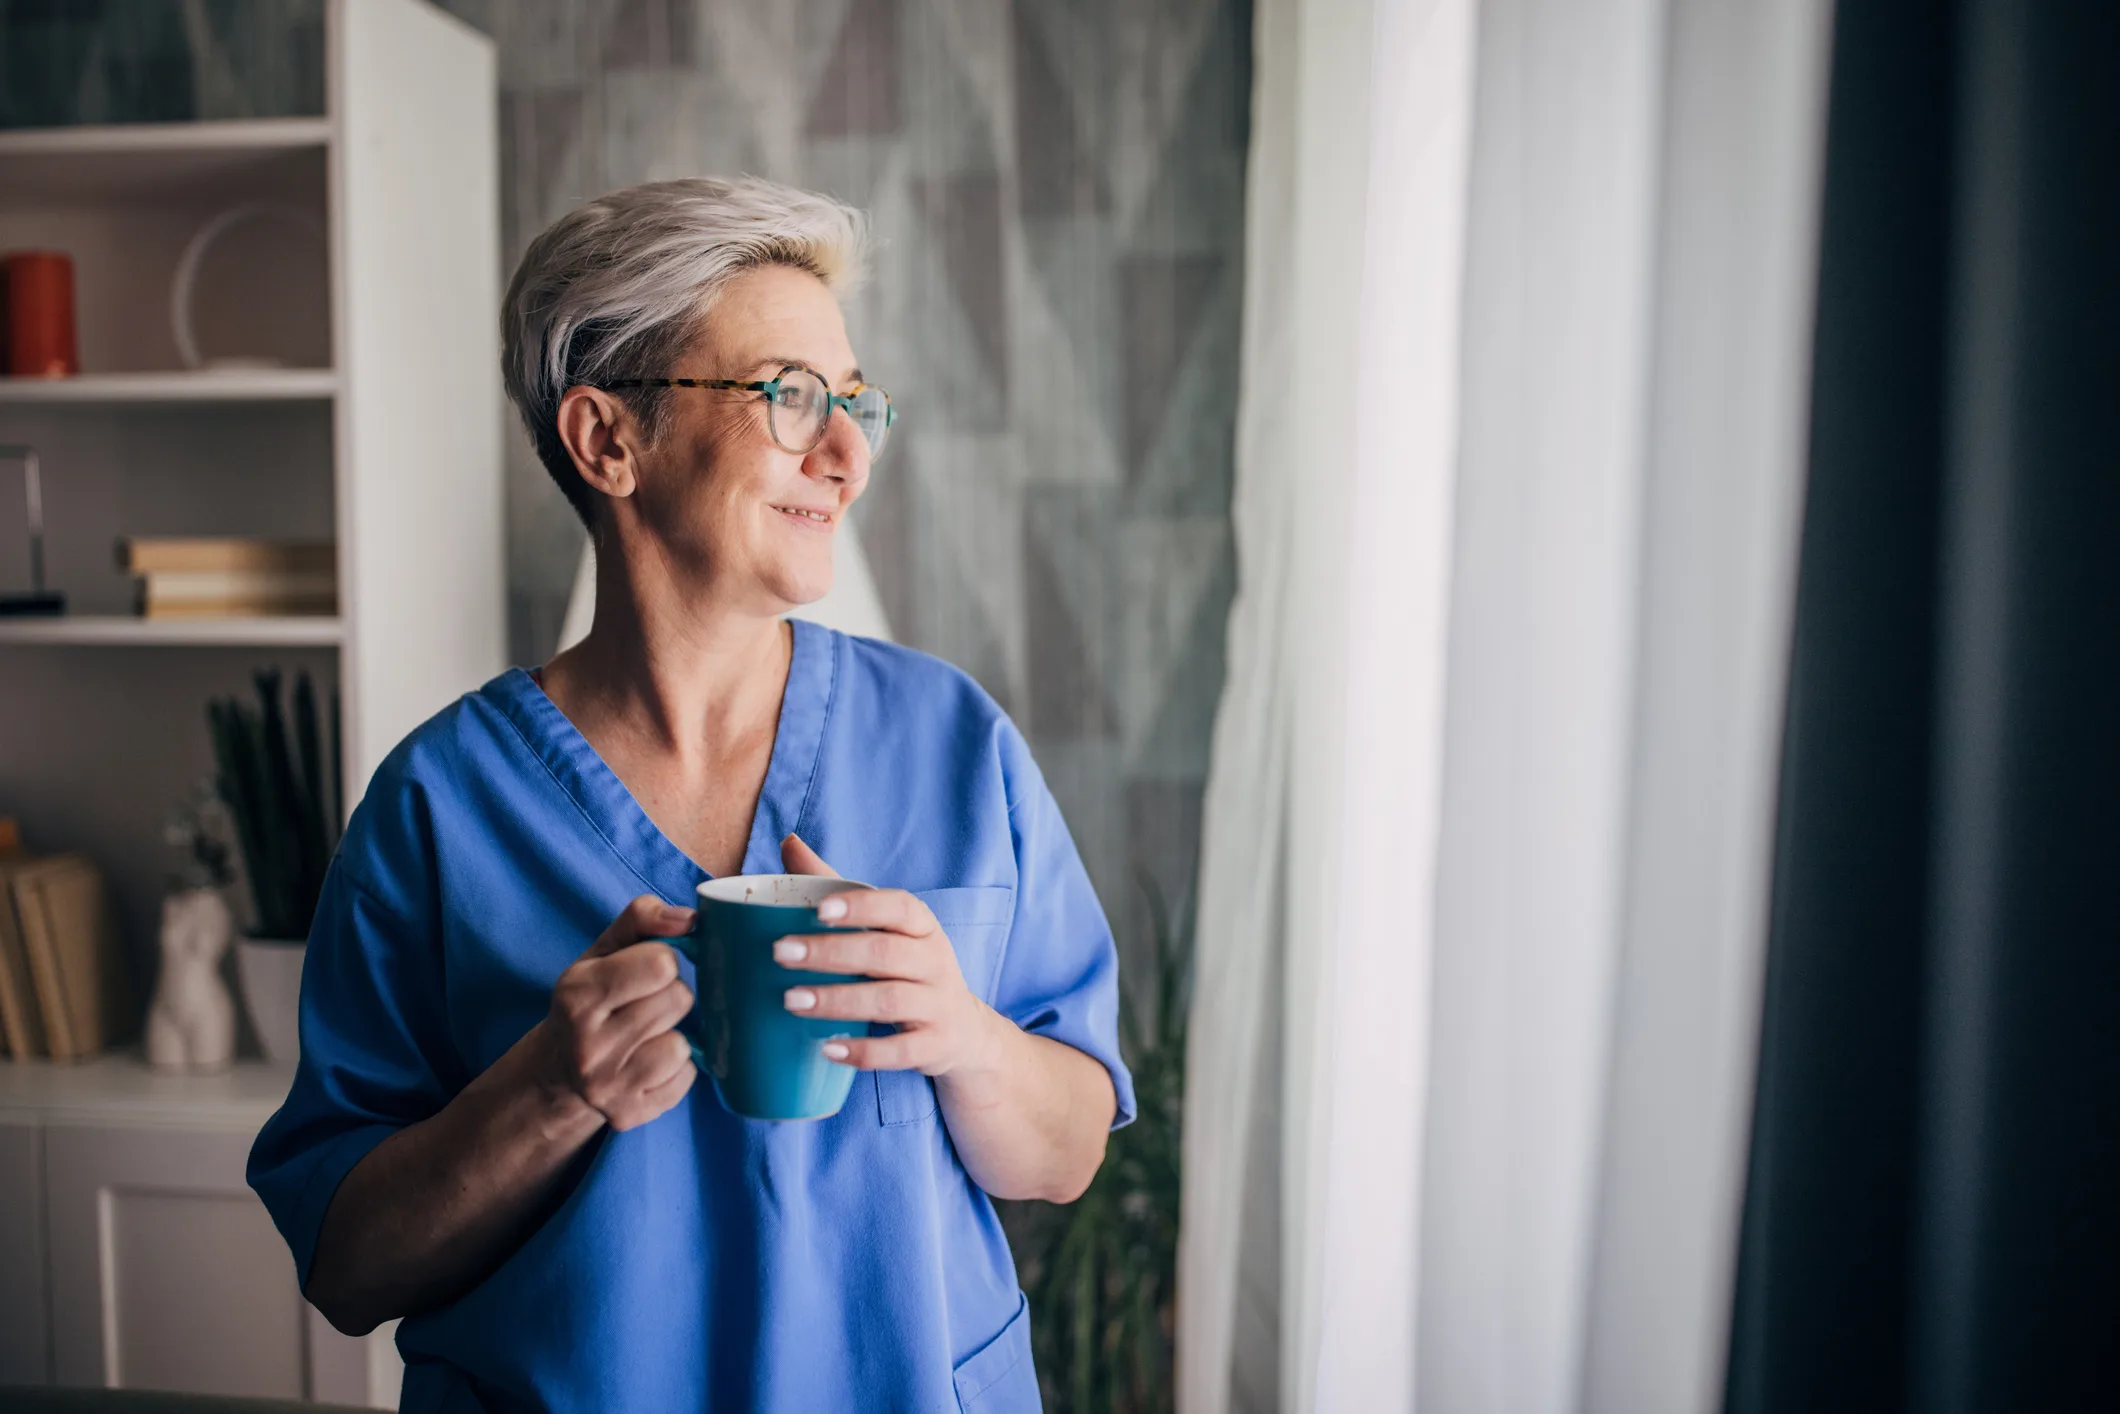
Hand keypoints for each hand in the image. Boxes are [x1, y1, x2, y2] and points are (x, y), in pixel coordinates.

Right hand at [531, 896, 698, 1130]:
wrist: (556, 1073)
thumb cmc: (590, 1001)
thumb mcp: (601, 953)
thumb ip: (642, 919)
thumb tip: (689, 919)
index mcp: (578, 996)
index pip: (661, 963)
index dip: (664, 960)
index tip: (648, 969)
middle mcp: (589, 1046)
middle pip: (679, 1000)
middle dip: (671, 996)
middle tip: (646, 1004)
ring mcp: (608, 1086)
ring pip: (683, 1044)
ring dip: (674, 1034)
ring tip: (647, 1035)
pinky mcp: (628, 1114)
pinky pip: (685, 1079)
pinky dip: (676, 1069)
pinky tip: (649, 1062)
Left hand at [775, 835, 1001, 1077]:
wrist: (962, 1030)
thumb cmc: (907, 968)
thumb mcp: (883, 928)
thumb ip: (836, 887)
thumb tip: (789, 843)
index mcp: (922, 926)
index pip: (898, 907)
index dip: (861, 907)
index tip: (819, 909)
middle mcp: (935, 961)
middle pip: (885, 953)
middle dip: (832, 952)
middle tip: (781, 953)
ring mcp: (938, 1005)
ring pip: (890, 1000)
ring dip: (839, 1000)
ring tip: (792, 1000)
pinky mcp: (934, 1046)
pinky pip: (901, 1051)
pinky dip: (865, 1051)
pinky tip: (827, 1049)